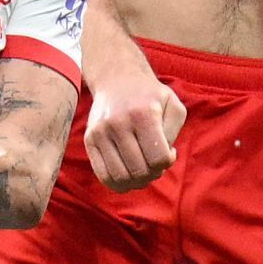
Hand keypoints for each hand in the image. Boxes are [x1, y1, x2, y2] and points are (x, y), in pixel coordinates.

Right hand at [87, 61, 184, 188]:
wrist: (118, 79)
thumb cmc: (151, 97)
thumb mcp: (173, 106)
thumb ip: (173, 133)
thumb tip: (161, 160)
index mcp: (143, 115)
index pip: (159, 158)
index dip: (168, 161)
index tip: (169, 151)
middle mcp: (118, 123)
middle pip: (140, 171)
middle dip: (153, 173)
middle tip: (155, 163)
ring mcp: (100, 133)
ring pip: (121, 177)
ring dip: (137, 181)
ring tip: (143, 169)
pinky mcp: (89, 140)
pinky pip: (103, 175)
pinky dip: (118, 183)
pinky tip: (129, 174)